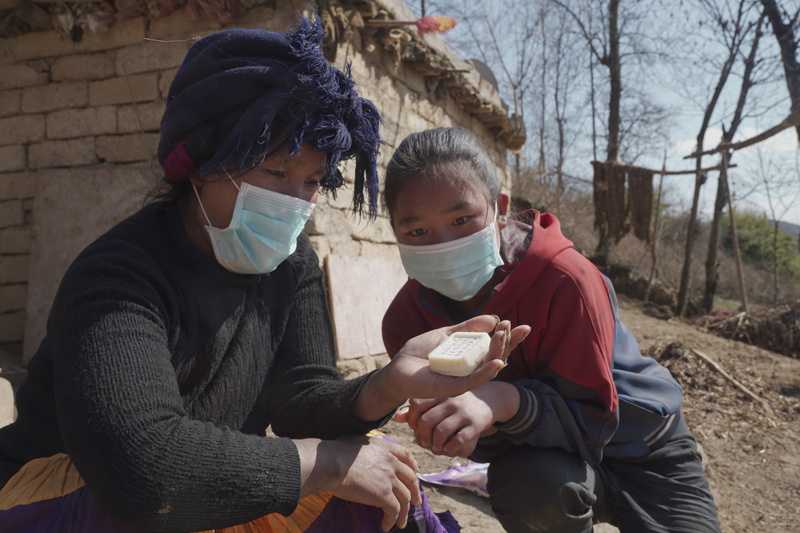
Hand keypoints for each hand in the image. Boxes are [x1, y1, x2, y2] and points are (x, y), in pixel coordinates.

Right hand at [324, 435, 421, 530]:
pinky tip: (385, 526)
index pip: (405, 455)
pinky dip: (392, 520)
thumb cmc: (336, 452)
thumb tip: (370, 442)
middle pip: (410, 478)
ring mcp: (389, 479)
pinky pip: (394, 510)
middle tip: (417, 501)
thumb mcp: (357, 441)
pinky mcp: (383, 495)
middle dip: (415, 491)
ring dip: (405, 512)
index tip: (416, 472)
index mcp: (384, 448)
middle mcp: (391, 463)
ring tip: (402, 522)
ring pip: (405, 497)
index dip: (412, 465)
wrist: (331, 463)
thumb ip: (369, 443)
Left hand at [352, 316, 529, 422]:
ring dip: (497, 353)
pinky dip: (486, 373)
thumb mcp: (446, 334)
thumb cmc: (420, 352)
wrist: (398, 367)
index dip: (509, 338)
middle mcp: (469, 370)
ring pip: (487, 369)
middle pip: (494, 357)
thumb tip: (491, 318)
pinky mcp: (453, 388)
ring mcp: (462, 380)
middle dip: (505, 342)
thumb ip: (467, 328)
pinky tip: (497, 363)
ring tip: (503, 336)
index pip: (493, 348)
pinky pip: (473, 382)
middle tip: (510, 325)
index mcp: (469, 357)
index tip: (521, 325)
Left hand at [395, 381, 520, 456]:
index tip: (415, 427)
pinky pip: (459, 440)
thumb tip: (397, 417)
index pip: (416, 404)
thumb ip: (417, 409)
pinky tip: (449, 448)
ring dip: (435, 445)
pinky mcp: (475, 424)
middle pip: (426, 421)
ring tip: (436, 447)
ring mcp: (463, 412)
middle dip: (422, 436)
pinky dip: (450, 448)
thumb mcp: (438, 402)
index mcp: (438, 394)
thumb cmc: (455, 404)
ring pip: (441, 431)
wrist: (487, 401)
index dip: (412, 419)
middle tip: (425, 442)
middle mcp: (450, 401)